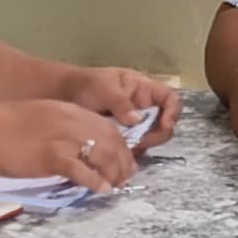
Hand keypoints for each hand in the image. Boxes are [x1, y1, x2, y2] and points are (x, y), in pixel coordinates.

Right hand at [0, 98, 142, 188]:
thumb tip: (75, 148)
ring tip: (115, 186)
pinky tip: (100, 189)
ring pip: (103, 155)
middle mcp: (72, 122)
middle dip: (123, 161)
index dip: (121, 145)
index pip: (107, 127)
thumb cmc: (4, 125)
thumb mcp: (41, 117)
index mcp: (69, 111)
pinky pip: (83, 170)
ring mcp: (63, 139)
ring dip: (114, 173)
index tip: (124, 159)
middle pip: (111, 141)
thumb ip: (61, 128)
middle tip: (125, 177)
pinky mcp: (52, 157)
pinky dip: (95, 181)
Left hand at [63, 66, 183, 152]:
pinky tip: (115, 150)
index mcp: (144, 90)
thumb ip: (121, 102)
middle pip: (165, 125)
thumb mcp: (104, 87)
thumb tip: (137, 120)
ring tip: (122, 143)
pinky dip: (128, 153)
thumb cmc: (87, 84)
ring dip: (141, 144)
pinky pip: (135, 149)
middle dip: (155, 134)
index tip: (165, 123)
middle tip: (139, 139)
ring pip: (150, 139)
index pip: (170, 98)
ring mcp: (135, 126)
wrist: (63, 96)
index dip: (173, 111)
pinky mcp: (124, 139)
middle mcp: (144, 109)